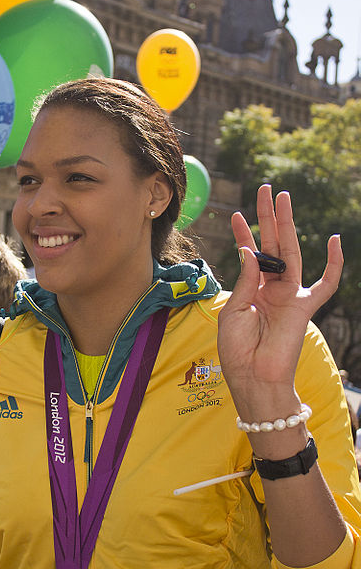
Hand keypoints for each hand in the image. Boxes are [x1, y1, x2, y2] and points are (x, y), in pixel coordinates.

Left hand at [218, 185, 342, 418]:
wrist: (252, 377)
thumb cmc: (237, 350)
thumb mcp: (233, 311)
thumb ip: (245, 280)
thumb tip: (250, 249)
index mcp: (251, 291)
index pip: (249, 255)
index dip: (244, 234)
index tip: (235, 214)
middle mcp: (271, 289)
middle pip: (272, 246)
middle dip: (268, 218)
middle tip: (265, 190)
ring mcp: (289, 296)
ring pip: (291, 253)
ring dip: (286, 225)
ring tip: (282, 198)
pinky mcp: (304, 307)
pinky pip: (325, 284)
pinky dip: (334, 264)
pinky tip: (334, 240)